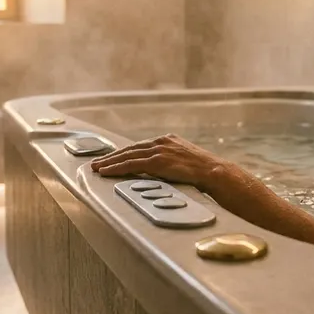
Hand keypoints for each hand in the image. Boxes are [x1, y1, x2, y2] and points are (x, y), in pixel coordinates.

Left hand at [90, 133, 243, 192]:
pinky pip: (131, 164)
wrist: (216, 173)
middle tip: (97, 163)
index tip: (113, 158)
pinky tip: (106, 172)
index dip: (125, 153)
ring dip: (110, 162)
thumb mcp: (186, 163)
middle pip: (131, 149)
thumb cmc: (204, 173)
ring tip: (97, 168)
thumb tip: (163, 174)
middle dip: (112, 156)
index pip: (141, 146)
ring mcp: (160, 150)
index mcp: (169, 140)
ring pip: (128, 155)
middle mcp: (162, 141)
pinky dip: (116, 168)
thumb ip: (172, 163)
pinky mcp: (158, 161)